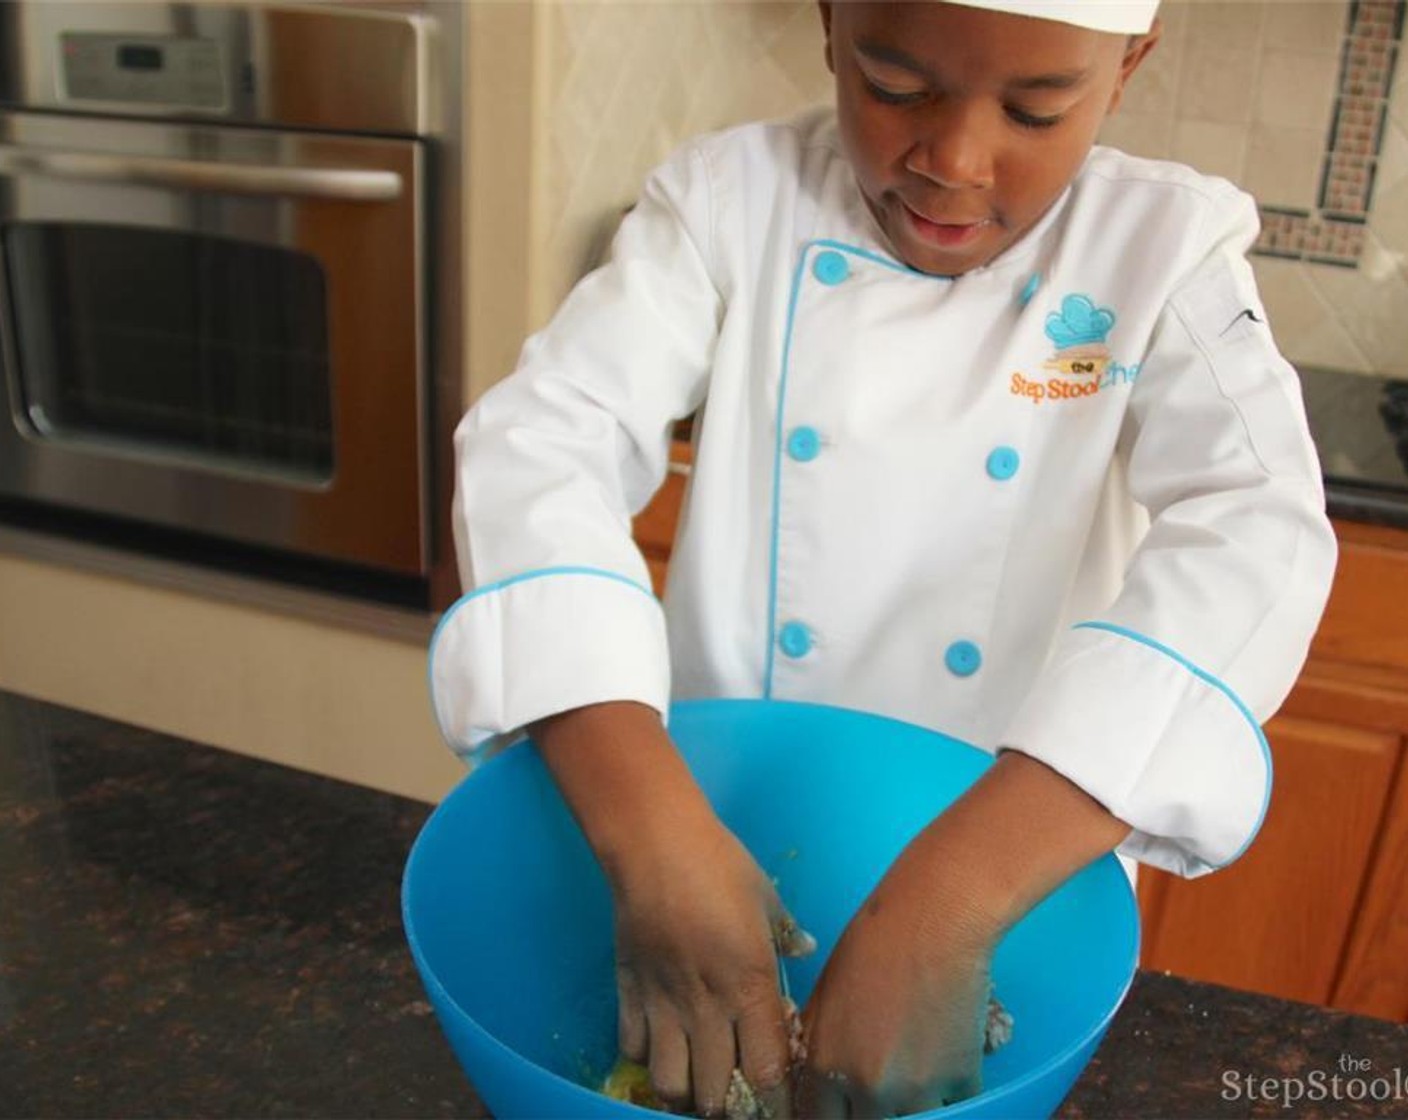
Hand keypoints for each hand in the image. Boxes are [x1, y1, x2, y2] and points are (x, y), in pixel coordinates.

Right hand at [611, 815, 815, 1116]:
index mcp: (750, 986)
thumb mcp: (765, 896)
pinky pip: (632, 1050)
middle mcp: (707, 1007)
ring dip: (685, 1091)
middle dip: (730, 1108)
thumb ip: (786, 933)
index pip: (765, 1072)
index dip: (774, 1101)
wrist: (655, 843)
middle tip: (737, 1096)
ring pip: (669, 1085)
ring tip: (696, 1079)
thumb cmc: (720, 864)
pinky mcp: (627, 991)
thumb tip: (805, 950)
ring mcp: (663, 1003)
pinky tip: (661, 1042)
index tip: (779, 1106)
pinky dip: (647, 1057)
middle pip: (715, 1095)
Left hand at [794, 865, 998, 1117]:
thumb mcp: (824, 994)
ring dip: (914, 1104)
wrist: (933, 920)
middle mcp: (867, 1088)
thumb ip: (817, 1043)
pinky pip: (956, 1105)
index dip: (828, 1117)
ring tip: (914, 1066)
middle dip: (870, 1113)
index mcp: (825, 1065)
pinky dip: (952, 1088)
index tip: (840, 1110)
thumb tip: (813, 1077)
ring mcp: (916, 1090)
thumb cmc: (872, 942)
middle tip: (880, 1086)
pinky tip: (947, 1055)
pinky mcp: (961, 1080)